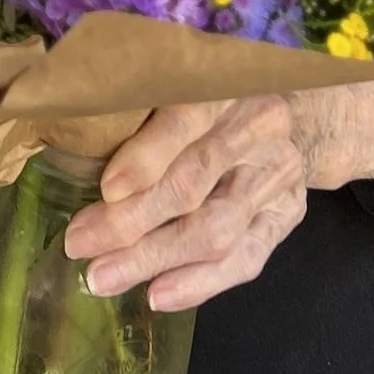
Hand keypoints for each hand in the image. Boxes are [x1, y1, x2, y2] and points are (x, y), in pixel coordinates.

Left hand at [67, 77, 373, 311]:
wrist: (299, 106)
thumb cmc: (214, 90)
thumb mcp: (182, 77)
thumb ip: (141, 102)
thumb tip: (74, 135)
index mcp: (229, 82)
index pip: (187, 122)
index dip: (146, 158)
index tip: (105, 188)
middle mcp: (261, 131)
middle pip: (195, 185)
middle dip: (132, 222)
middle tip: (80, 244)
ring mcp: (278, 178)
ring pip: (216, 230)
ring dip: (155, 259)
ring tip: (104, 278)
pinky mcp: (286, 216)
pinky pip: (246, 259)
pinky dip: (201, 283)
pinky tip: (159, 295)